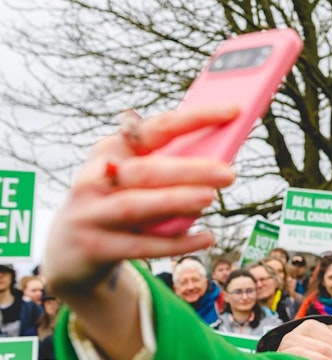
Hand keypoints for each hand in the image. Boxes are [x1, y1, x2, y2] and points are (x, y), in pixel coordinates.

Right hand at [45, 106, 238, 296]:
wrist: (70, 249)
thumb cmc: (118, 203)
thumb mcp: (135, 181)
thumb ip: (168, 169)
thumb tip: (221, 163)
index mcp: (112, 150)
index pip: (157, 127)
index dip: (196, 118)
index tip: (233, 110)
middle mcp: (95, 177)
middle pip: (146, 170)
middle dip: (189, 170)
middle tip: (229, 174)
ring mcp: (90, 213)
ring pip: (136, 204)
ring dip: (176, 201)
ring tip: (210, 198)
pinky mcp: (95, 246)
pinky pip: (141, 245)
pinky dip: (177, 243)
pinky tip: (208, 237)